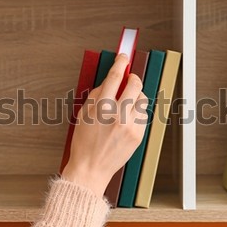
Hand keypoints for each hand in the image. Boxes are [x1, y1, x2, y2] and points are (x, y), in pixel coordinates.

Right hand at [62, 54, 147, 197]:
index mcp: (101, 108)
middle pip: (134, 84)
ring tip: (127, 103)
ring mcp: (130, 126)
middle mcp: (118, 115)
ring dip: (136, 96)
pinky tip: (128, 118)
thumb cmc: (84, 143)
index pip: (114, 77)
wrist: (91, 169)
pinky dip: (137, 113)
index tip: (123, 57)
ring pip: (142, 99)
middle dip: (133, 77)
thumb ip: (97, 95)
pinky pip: (143, 115)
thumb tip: (109, 81)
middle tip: (130, 78)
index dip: (120, 63)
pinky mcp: (138, 135)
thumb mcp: (83, 114)